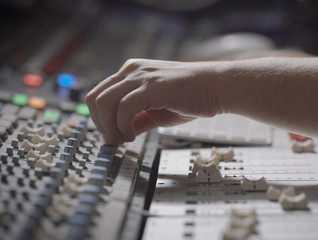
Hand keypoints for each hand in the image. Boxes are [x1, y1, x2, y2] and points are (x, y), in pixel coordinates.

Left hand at [86, 59, 220, 143]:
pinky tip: (133, 135)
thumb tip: (113, 137)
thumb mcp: (155, 112)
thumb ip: (134, 121)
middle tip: (115, 139)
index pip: (99, 94)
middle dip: (100, 124)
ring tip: (125, 138)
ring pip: (103, 102)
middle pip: (94, 98)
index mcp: (131, 72)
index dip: (99, 120)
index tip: (110, 136)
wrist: (217, 87)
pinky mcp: (153, 86)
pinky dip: (122, 126)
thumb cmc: (192, 97)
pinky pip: (124, 108)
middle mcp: (132, 70)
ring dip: (109, 127)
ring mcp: (141, 76)